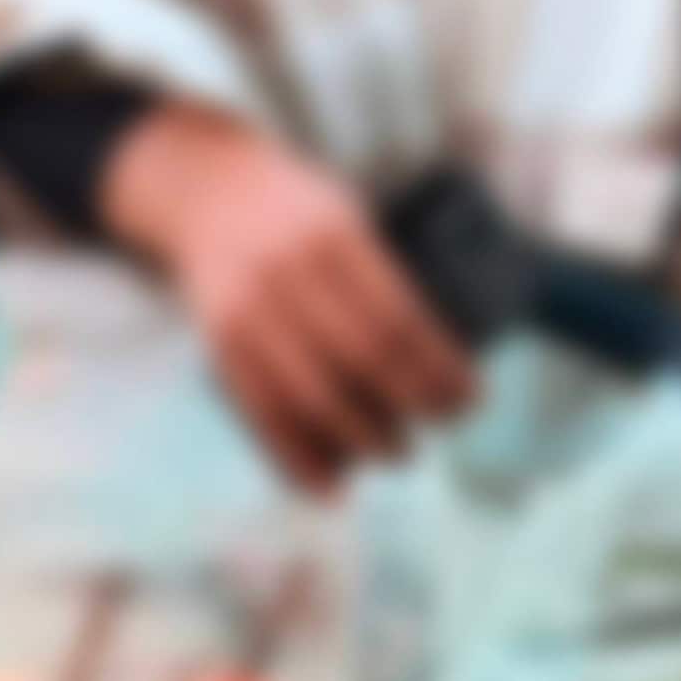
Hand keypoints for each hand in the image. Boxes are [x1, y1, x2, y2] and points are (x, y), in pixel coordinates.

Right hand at [102, 105, 476, 493]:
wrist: (208, 193)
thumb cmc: (301, 213)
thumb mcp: (349, 219)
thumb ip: (385, 278)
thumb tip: (445, 360)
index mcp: (335, 238)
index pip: (398, 317)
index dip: (439, 368)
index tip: (471, 398)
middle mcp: (288, 274)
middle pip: (360, 358)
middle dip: (410, 404)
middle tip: (445, 426)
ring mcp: (247, 311)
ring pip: (309, 393)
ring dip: (361, 436)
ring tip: (400, 455)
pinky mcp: (219, 343)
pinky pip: (260, 411)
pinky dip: (296, 456)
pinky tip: (331, 487)